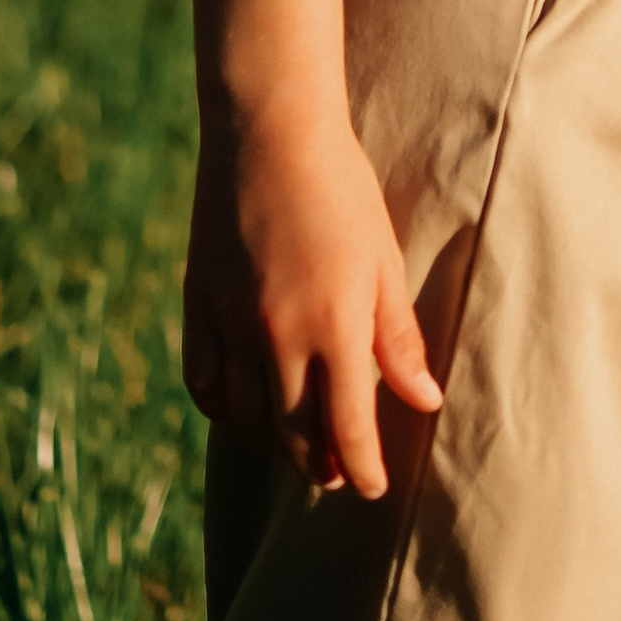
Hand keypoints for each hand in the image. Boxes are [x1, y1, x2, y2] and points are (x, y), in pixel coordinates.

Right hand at [184, 114, 439, 497]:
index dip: (361, 466)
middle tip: (334, 476)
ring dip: (273, 441)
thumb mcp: (383, 260)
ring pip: (247, 416)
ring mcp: (231, 324)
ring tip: (296, 445)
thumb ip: (397, 337)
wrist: (269, 132)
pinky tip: (243, 410)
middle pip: (294, 432)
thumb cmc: (342, 189)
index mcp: (334, 325)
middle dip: (319, 463)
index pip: (348, 427)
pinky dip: (224, 408)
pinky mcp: (197, 306)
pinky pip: (205, 383)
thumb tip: (423, 401)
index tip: (372, 488)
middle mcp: (278, 337)